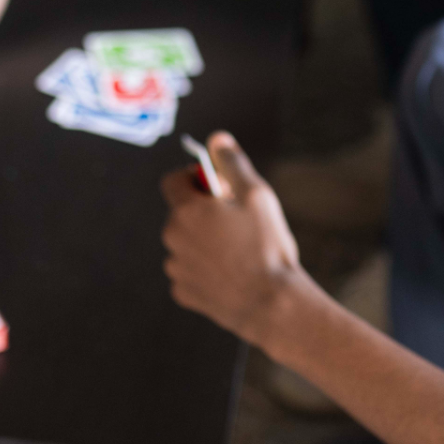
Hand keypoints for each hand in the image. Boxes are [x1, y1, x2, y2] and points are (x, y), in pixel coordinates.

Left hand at [160, 132, 309, 346]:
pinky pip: (190, 271)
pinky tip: (231, 274)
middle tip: (236, 221)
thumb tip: (217, 139)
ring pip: (185, 243)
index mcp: (186, 211)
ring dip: (203, 241)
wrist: (271, 304)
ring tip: (238, 251)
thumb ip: (232, 163)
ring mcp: (176, 268)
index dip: (194, 178)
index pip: (173, 181)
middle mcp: (173, 238)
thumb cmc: (266, 246)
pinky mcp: (183, 293)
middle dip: (203, 212)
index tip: (216, 187)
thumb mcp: (257, 195)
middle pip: (181, 213)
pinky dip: (205, 269)